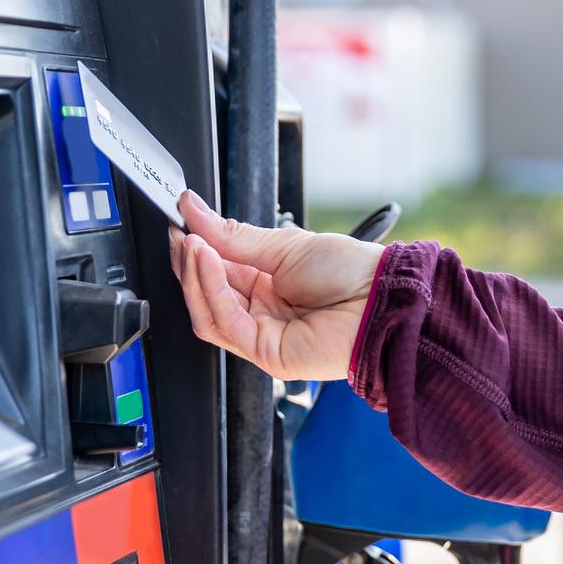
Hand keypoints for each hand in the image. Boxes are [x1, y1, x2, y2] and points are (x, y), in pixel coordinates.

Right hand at [168, 190, 384, 381]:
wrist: (383, 297)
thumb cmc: (352, 273)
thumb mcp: (285, 245)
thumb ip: (233, 235)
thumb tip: (194, 210)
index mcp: (267, 285)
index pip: (216, 272)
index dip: (194, 251)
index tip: (179, 224)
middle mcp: (261, 312)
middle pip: (206, 294)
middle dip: (190, 263)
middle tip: (180, 233)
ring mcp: (262, 335)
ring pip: (208, 312)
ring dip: (196, 275)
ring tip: (193, 244)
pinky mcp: (266, 354)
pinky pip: (225, 323)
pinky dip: (211, 290)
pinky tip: (208, 262)